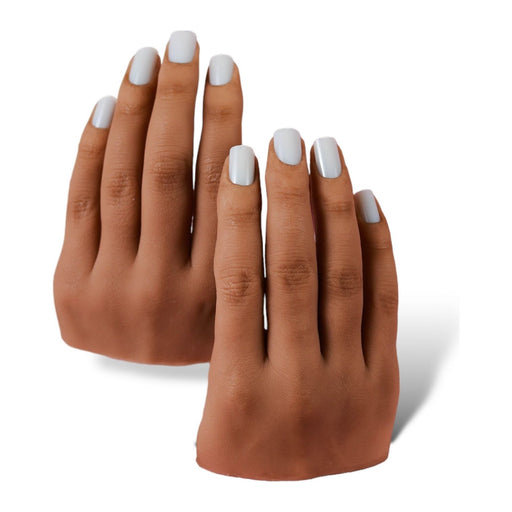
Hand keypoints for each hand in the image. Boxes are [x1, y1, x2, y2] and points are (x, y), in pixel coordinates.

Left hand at [54, 32, 242, 363]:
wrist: (135, 391)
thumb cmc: (199, 337)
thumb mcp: (248, 308)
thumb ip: (263, 249)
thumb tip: (274, 169)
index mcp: (217, 296)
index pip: (220, 188)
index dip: (222, 122)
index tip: (226, 72)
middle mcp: (162, 290)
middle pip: (166, 172)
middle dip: (177, 99)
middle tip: (188, 45)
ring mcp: (110, 287)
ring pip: (121, 179)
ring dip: (134, 111)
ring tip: (150, 60)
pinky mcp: (72, 283)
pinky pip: (79, 201)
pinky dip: (91, 147)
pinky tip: (107, 104)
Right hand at [196, 131, 398, 478]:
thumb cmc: (248, 458)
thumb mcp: (215, 415)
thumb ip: (222, 347)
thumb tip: (231, 265)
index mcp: (239, 389)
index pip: (239, 282)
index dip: (238, 216)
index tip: (239, 161)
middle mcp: (296, 380)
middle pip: (294, 268)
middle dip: (289, 196)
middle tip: (286, 140)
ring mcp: (347, 379)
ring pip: (343, 277)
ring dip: (333, 209)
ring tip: (326, 153)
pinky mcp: (383, 380)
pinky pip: (383, 303)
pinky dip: (379, 247)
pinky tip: (367, 200)